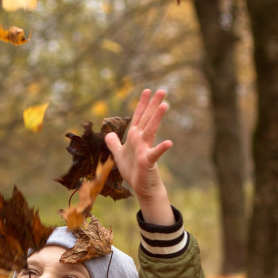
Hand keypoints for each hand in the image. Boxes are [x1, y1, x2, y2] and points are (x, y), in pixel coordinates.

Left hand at [104, 89, 173, 224]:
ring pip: (151, 131)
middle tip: (162, 90)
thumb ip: (114, 143)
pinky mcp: (148, 161)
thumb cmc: (133, 171)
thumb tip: (108, 134)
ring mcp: (146, 149)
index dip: (142, 104)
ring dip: (156, 118)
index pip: (138, 117)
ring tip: (164, 105)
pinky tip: (169, 143)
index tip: (147, 90)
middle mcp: (141, 140)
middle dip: (153, 105)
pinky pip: (155, 154)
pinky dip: (161, 148)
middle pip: (147, 119)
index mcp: (134, 137)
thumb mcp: (119, 155)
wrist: (141, 187)